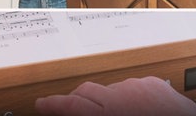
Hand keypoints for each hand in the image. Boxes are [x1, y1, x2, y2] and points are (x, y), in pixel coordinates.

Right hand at [35, 77, 195, 115]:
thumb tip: (79, 112)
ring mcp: (137, 87)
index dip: (52, 104)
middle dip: (74, 99)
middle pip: (85, 91)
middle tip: (67, 108)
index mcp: (108, 113)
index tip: (41, 104)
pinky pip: (132, 86)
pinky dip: (127, 95)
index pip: (70, 106)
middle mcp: (120, 96)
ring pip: (109, 88)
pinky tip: (133, 108)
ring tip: (110, 113)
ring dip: (104, 99)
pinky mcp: (153, 83)